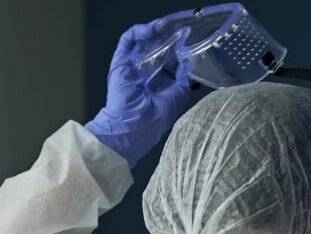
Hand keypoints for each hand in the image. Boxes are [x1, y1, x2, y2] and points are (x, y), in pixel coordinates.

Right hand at [85, 22, 190, 168]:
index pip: (168, 65)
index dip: (178, 55)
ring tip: (167, 26)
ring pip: (143, 43)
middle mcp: (144, 76)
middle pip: (156, 51)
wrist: (129, 129)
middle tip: (180, 33)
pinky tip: (152, 29)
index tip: (189, 47)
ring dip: (154, 33)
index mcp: (157, 87)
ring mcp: (131, 68)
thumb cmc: (152, 122)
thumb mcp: (177, 98)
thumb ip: (183, 80)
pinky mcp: (120, 62)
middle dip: (168, 41)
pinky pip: (128, 41)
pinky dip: (139, 31)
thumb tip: (189, 65)